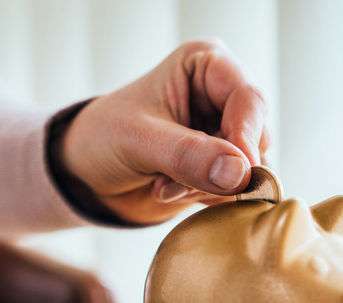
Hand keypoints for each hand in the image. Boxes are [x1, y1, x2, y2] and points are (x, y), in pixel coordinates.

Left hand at [60, 39, 269, 224]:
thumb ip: (188, 155)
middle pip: (257, 136)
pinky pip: (237, 189)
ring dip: (209, 186)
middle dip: (220, 168)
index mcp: (206, 65)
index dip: (247, 137)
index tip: (238, 174)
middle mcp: (222, 95)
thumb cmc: (103, 137)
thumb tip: (240, 173)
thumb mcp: (138, 141)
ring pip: (250, 168)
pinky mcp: (223, 166)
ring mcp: (226, 132)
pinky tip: (169, 190)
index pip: (250, 98)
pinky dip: (206, 197)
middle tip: (174, 180)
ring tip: (164, 185)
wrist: (85, 173)